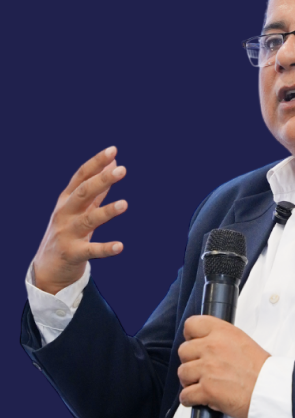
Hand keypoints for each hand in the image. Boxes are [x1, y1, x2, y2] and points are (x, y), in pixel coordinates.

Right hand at [32, 146, 127, 294]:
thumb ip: (97, 186)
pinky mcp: (73, 253)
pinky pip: (91, 250)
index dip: (96, 163)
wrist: (47, 266)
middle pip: (83, 193)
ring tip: (125, 204)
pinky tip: (120, 246)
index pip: (81, 176)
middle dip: (101, 180)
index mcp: (67, 199)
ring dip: (107, 212)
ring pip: (88, 220)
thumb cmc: (67, 229)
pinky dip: (105, 248)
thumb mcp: (79, 206)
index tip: (113, 150)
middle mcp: (65, 213)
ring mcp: (67, 233)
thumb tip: (113, 161)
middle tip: (122, 170)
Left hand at [178, 316, 270, 417]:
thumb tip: (205, 342)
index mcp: (222, 332)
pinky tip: (200, 397)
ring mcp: (207, 368)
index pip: (192, 324)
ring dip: (189, 380)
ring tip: (201, 382)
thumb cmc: (259, 367)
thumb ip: (220, 338)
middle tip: (200, 367)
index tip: (193, 341)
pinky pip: (185, 395)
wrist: (268, 388)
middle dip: (190, 360)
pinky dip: (190, 398)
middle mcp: (212, 347)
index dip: (190, 335)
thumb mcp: (241, 339)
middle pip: (183, 350)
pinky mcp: (206, 390)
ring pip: (182, 373)